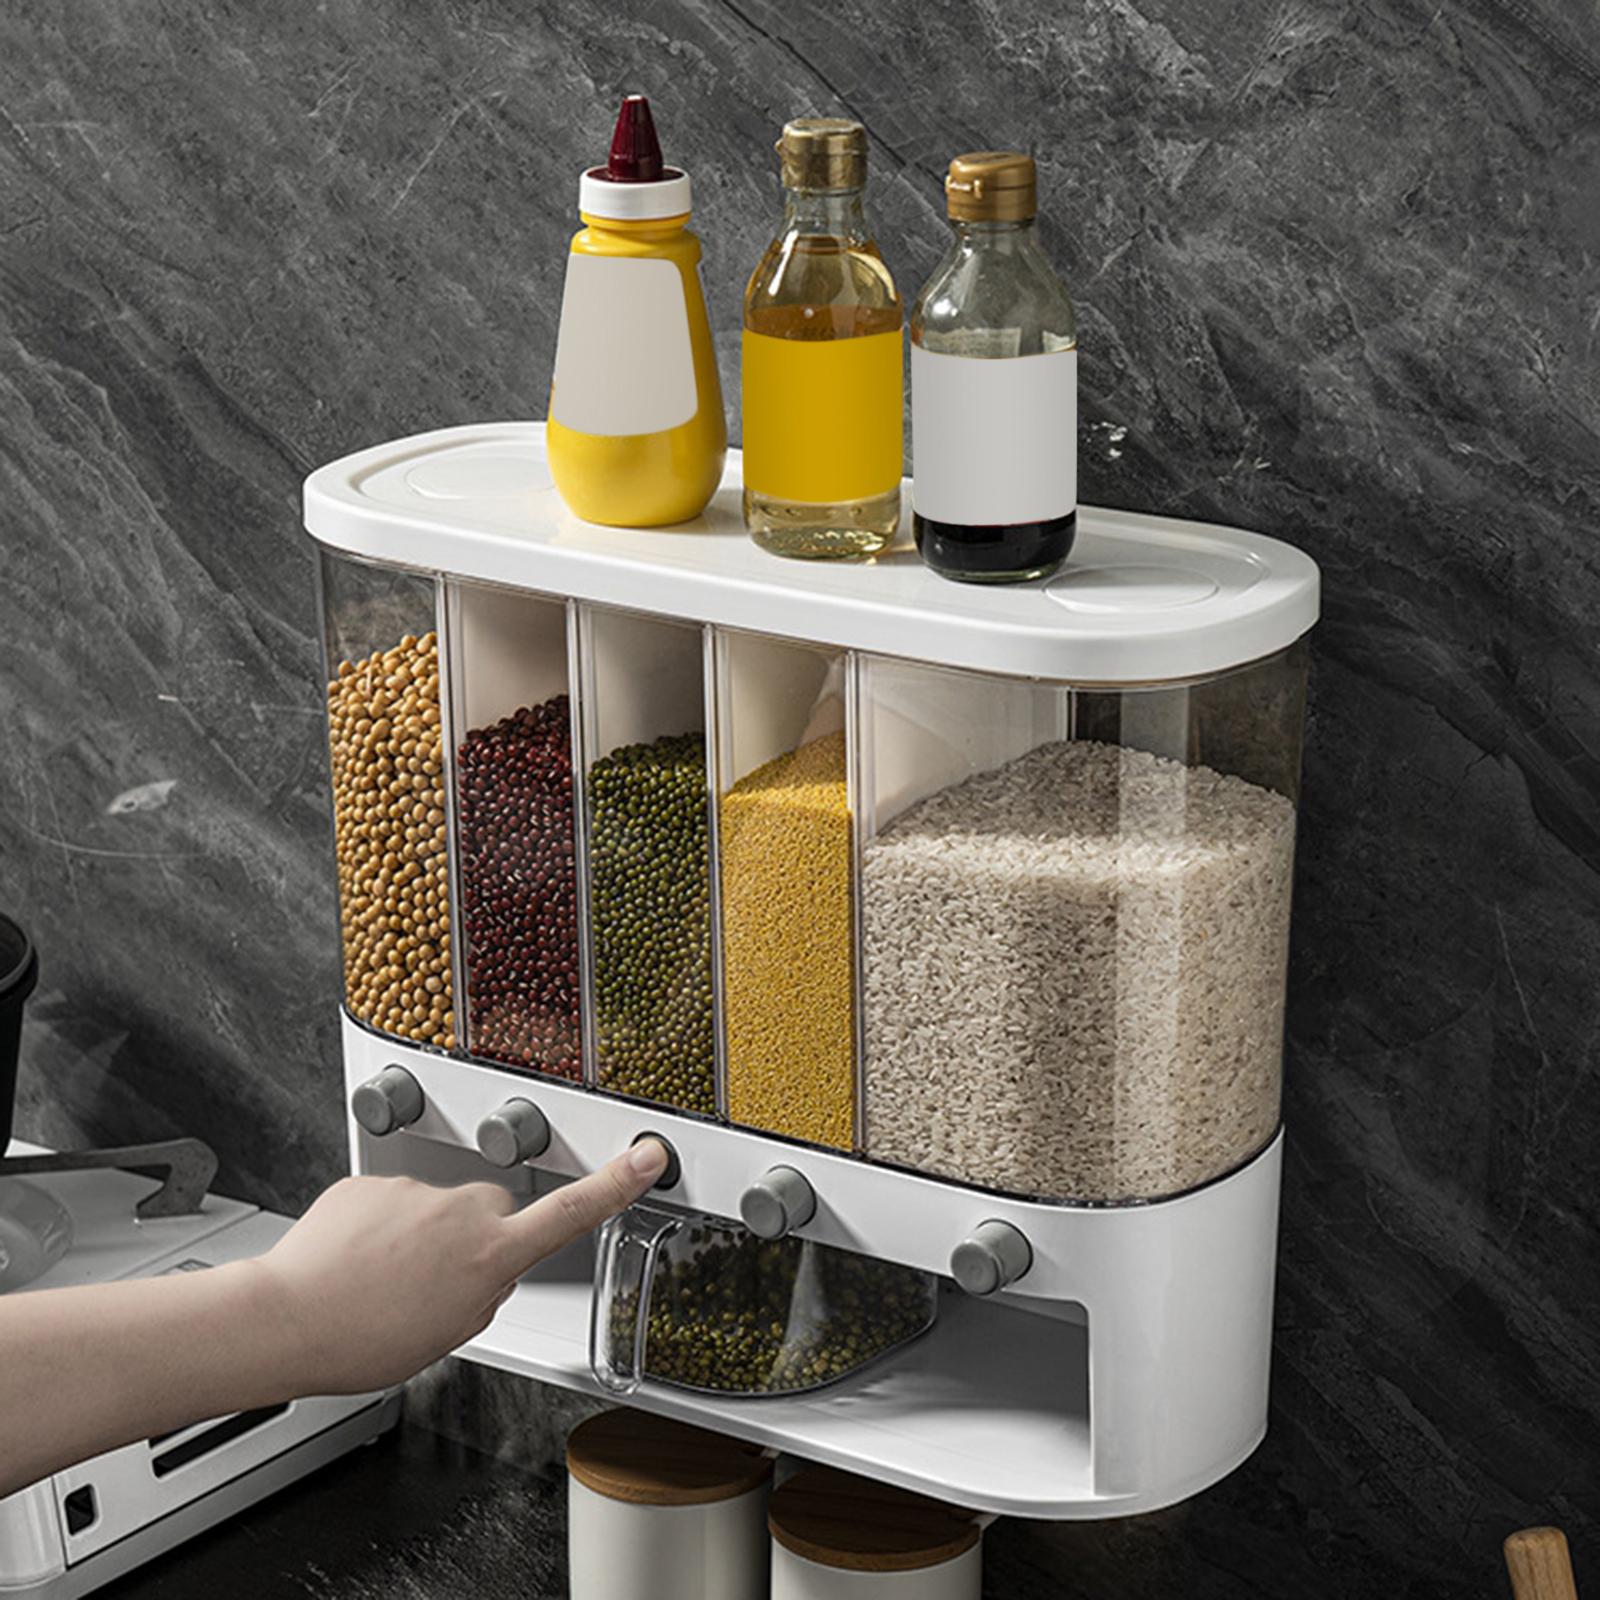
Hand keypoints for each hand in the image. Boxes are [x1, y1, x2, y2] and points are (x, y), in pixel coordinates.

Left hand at [251, 1139, 669, 1394]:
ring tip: (379, 1279)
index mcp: (491, 1255)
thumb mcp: (450, 1333)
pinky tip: (355, 1260)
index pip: (570, 1213)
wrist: (288, 1320)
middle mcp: (461, 1211)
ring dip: (417, 1235)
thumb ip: (485, 1291)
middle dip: (473, 1234)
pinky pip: (391, 1201)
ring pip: (435, 1207)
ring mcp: (416, 1190)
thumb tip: (488, 1268)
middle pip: (490, 1209)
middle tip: (432, 1282)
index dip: (616, 1184)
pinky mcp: (373, 1181)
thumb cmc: (364, 1340)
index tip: (648, 1154)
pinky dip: (378, 1227)